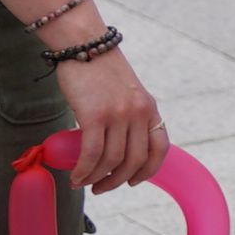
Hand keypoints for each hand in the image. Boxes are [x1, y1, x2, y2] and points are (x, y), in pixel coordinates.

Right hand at [52, 45, 164, 189]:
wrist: (85, 46)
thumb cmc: (100, 72)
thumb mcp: (127, 94)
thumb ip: (130, 118)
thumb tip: (120, 149)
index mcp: (150, 109)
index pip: (160, 149)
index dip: (148, 171)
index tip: (133, 182)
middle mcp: (139, 113)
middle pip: (135, 160)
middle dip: (117, 181)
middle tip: (100, 188)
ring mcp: (119, 114)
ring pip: (112, 161)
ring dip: (95, 179)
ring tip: (81, 183)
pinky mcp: (95, 115)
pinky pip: (92, 154)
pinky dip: (83, 170)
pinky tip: (74, 176)